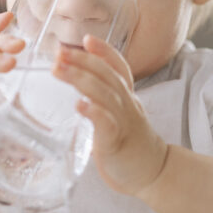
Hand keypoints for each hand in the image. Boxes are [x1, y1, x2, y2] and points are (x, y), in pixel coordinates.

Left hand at [52, 35, 167, 196]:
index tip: (86, 39)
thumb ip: (102, 100)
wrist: (154, 174)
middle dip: (82, 60)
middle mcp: (127, 104)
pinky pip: (107, 123)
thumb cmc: (129, 144)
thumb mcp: (118, 114)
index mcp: (126, 97)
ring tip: (59, 70)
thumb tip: (73, 86)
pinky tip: (79, 105)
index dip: (104, 51)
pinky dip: (93, 112)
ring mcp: (123, 122)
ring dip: (80, 79)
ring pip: (104, 94)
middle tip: (59, 52)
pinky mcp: (116, 142)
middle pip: (106, 75)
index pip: (118, 67)